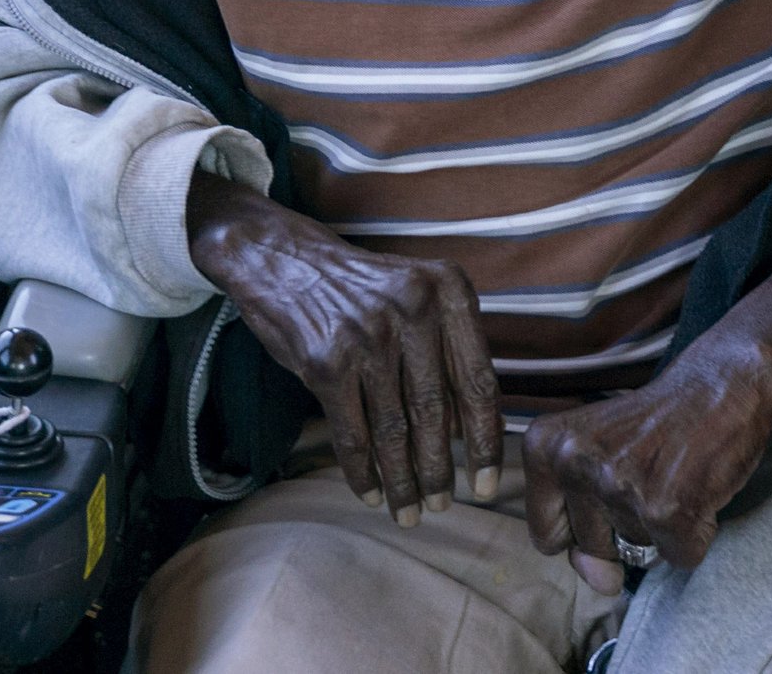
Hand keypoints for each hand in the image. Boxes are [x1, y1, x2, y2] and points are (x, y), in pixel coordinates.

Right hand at [187, 172, 501, 524]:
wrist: (283, 260)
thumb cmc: (359, 288)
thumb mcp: (416, 295)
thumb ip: (446, 348)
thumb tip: (472, 428)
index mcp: (448, 290)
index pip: (477, 379)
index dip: (486, 440)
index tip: (487, 482)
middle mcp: (413, 308)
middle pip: (436, 411)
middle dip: (440, 469)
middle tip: (444, 505)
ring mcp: (368, 335)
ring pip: (394, 429)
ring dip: (404, 481)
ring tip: (410, 512)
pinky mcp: (326, 362)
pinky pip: (352, 433)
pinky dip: (363, 471)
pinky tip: (371, 493)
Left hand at [521, 338, 771, 587]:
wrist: (724, 380)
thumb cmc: (658, 421)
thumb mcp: (595, 455)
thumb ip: (580, 529)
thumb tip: (603, 584)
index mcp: (545, 447)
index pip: (548, 535)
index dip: (585, 525)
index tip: (610, 488)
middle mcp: (575, 464)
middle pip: (593, 548)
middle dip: (626, 525)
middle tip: (650, 472)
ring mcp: (620, 486)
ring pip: (637, 553)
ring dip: (663, 527)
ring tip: (675, 474)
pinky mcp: (667, 509)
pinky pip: (680, 557)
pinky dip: (697, 534)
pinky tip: (699, 489)